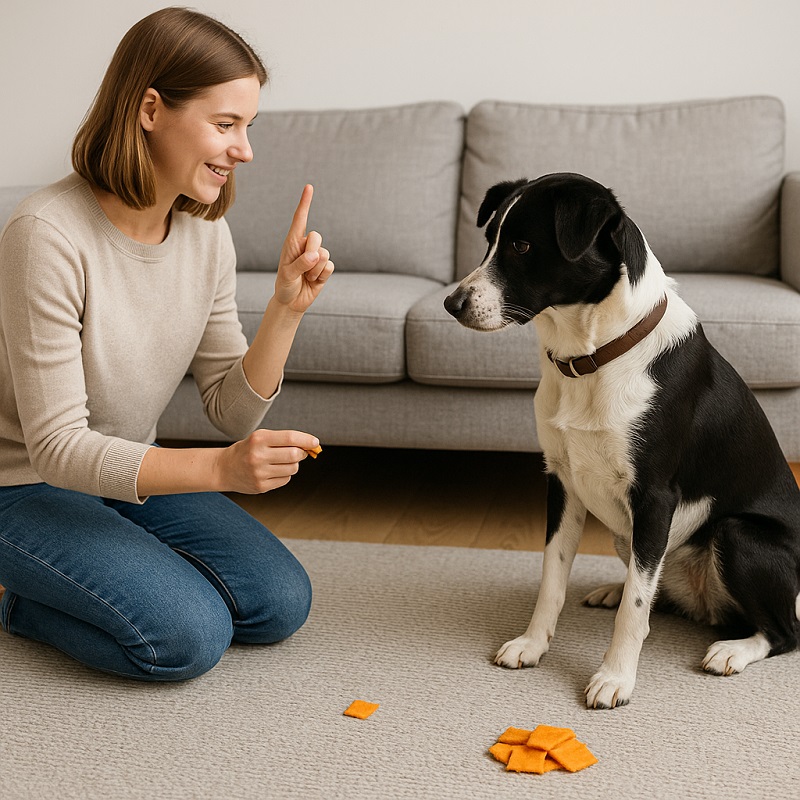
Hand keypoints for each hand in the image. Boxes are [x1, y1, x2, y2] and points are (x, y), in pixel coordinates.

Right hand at [214, 428, 319, 493]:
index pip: (290, 438)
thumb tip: (310, 446)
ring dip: (293, 464)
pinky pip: (285, 480)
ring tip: (281, 461)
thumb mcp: (260, 438)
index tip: (315, 442)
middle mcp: (258, 456)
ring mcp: (259, 473)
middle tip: (301, 452)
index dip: (306, 440)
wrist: (224, 468)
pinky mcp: (261, 486)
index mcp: (259, 439)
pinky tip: (273, 471)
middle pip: (294, 455)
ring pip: (292, 469)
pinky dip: (285, 475)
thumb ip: (283, 440)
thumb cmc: (248, 449)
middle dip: (302, 453)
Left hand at [273, 185, 333, 312]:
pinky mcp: (325, 268)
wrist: (292, 301)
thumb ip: (300, 264)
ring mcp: (317, 256)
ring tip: (306, 277)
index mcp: (292, 242)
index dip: (305, 203)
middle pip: (316, 236)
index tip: (309, 187)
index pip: (299, 219)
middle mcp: (305, 246)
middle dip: (311, 252)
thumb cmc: (285, 285)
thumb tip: (316, 255)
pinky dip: (321, 276)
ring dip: (315, 269)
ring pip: (324, 253)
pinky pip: (330, 267)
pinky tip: (313, 281)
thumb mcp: (287, 275)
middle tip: (303, 266)